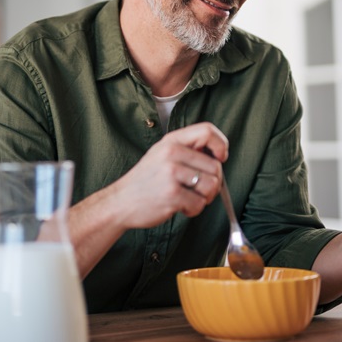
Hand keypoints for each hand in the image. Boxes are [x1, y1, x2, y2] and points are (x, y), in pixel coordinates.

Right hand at [109, 122, 227, 229]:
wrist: (121, 201)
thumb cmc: (146, 180)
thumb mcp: (162, 154)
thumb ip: (187, 150)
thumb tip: (219, 156)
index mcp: (171, 141)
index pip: (207, 130)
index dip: (220, 144)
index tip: (220, 158)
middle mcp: (171, 153)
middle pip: (215, 166)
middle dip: (213, 183)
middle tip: (199, 190)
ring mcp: (171, 173)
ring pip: (212, 186)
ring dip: (204, 198)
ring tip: (187, 198)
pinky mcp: (172, 194)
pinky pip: (200, 204)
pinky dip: (193, 210)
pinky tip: (179, 206)